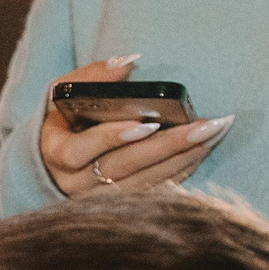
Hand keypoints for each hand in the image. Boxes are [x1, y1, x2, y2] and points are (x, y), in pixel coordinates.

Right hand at [38, 54, 232, 196]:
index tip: (148, 124)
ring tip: (212, 134)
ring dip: (182, 158)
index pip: (80, 151)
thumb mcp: (66, 94)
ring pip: (144, 183)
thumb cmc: (65, 119)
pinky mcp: (121, 207)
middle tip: (203, 126)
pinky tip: (203, 150)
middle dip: (167, 146)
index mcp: (56, 154)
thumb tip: (130, 63)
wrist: (57, 159)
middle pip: (123, 167)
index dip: (112, 138)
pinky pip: (154, 191)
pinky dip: (181, 171)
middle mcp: (74, 183)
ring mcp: (97, 200)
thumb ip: (93, 77)